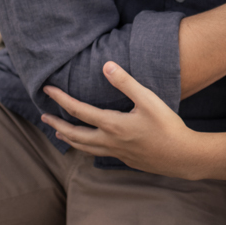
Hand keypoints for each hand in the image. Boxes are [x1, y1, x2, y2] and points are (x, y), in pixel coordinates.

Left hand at [42, 61, 219, 180]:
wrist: (181, 157)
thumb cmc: (167, 126)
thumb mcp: (148, 99)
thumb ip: (125, 82)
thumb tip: (106, 65)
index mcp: (112, 124)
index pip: (78, 110)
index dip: (60, 99)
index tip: (47, 90)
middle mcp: (109, 141)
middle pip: (74, 133)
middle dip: (57, 124)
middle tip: (43, 117)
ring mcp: (116, 152)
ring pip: (84, 147)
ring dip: (69, 138)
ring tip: (58, 133)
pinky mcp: (125, 159)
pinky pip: (97, 153)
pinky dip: (85, 147)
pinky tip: (89, 145)